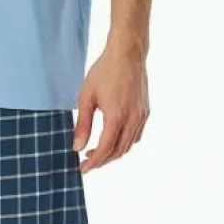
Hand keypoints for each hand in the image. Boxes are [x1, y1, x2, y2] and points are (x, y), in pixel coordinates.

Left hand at [72, 40, 149, 172]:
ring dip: (113, 152)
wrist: (127, 53)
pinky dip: (125, 142)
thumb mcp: (86, 97)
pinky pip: (136, 135)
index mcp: (117, 117)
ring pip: (129, 145)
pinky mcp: (146, 111)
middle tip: (87, 161)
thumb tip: (77, 147)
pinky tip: (113, 137)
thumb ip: (82, 124)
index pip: (105, 149)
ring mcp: (142, 116)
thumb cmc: (104, 71)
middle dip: (102, 160)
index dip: (93, 163)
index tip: (82, 169)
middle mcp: (133, 119)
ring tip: (97, 151)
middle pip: (118, 151)